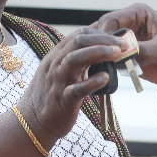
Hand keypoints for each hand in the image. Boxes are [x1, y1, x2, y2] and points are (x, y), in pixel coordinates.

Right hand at [16, 27, 126, 143]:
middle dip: (103, 40)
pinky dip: (92, 82)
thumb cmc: (52, 95)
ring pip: (75, 59)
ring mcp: (58, 81)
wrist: (32, 122)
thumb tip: (101, 50)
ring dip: (98, 53)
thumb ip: (77, 60)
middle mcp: (56, 64)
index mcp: (57, 56)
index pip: (79, 34)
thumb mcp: (60, 71)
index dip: (101, 34)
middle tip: (123, 45)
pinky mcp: (63, 100)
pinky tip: (106, 78)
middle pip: (78, 41)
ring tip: (117, 54)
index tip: (118, 40)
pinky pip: (77, 89)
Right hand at [96, 3, 156, 103]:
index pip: (110, 20)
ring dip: (97, 57)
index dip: (103, 34)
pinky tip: (102, 76)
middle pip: (101, 32)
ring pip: (101, 46)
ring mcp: (125, 41)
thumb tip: (123, 56)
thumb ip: (146, 50)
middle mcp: (128, 24)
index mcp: (138, 13)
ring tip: (98, 71)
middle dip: (97, 47)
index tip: (104, 51)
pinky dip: (103, 66)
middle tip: (97, 63)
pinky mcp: (125, 56)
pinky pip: (107, 59)